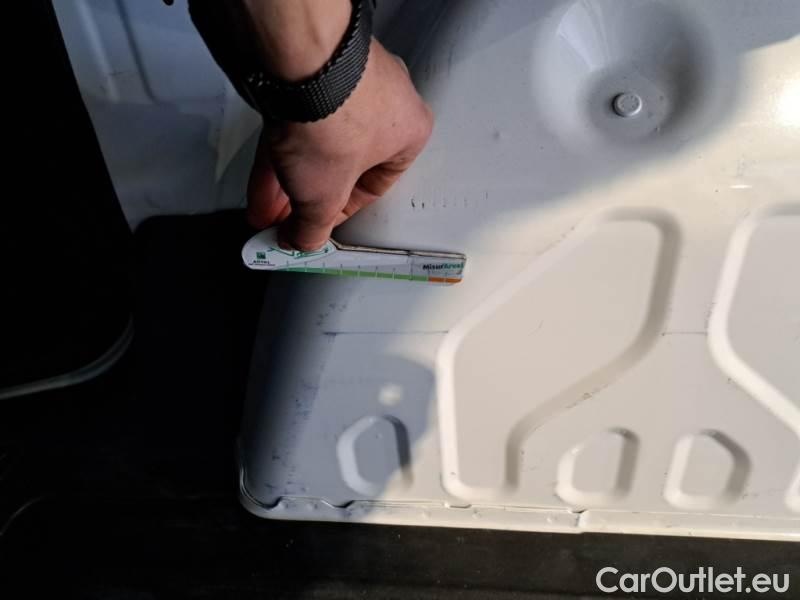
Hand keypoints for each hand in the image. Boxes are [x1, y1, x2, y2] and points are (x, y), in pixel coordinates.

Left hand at [246, 38, 433, 250]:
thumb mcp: (324, 196)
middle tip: (285, 220)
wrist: (303, 65)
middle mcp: (384, 103)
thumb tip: (304, 241)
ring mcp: (347, 83)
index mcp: (408, 132)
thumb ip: (314, 227)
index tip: (315, 225)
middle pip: (339, 167)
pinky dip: (278, 155)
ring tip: (264, 208)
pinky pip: (296, 122)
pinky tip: (260, 183)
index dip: (337, 213)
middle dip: (306, 200)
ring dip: (287, 182)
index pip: (374, 186)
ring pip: (315, 145)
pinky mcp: (311, 72)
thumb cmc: (337, 120)